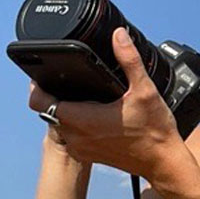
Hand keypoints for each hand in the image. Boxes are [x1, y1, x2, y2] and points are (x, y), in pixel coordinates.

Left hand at [27, 28, 183, 179]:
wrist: (162, 162)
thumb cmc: (154, 132)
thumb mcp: (144, 90)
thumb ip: (129, 59)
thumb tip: (118, 36)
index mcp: (83, 120)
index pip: (39, 102)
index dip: (37, 86)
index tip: (43, 74)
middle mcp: (77, 136)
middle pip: (47, 110)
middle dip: (54, 94)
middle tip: (69, 79)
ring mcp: (80, 148)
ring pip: (58, 122)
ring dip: (65, 108)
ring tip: (83, 95)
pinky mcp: (87, 154)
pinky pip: (70, 134)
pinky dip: (75, 122)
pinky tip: (93, 112)